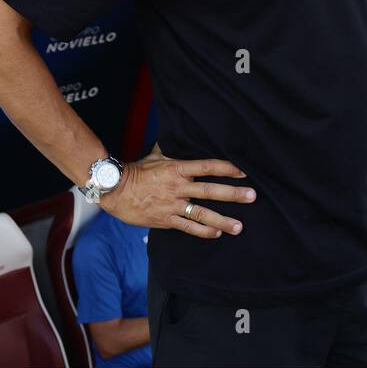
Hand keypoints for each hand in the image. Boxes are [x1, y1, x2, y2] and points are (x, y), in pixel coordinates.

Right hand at [101, 156, 254, 237]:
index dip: (226, 168)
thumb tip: (181, 134)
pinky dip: (203, 232)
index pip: (207, 166)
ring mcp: (172, 205)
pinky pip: (188, 227)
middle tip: (252, 196)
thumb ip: (172, 149)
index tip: (243, 171)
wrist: (114, 190)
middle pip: (210, 190)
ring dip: (223, 220)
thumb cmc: (136, 170)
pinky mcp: (165, 220)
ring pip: (202, 213)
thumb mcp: (155, 155)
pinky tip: (217, 234)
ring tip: (239, 226)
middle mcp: (178, 187)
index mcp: (177, 168)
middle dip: (233, 194)